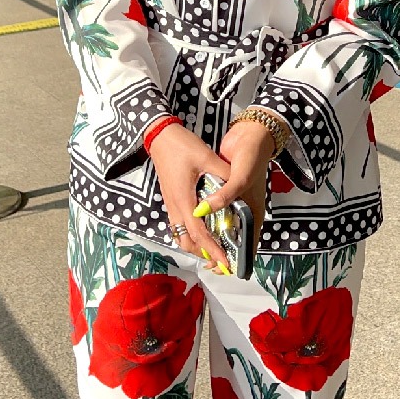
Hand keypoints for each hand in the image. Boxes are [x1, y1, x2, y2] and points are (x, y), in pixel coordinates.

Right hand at [147, 122, 231, 270]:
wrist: (160, 136)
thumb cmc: (181, 145)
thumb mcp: (206, 157)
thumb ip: (223, 174)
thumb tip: (239, 186)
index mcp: (183, 199)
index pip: (199, 233)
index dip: (212, 249)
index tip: (225, 261)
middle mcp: (174, 206)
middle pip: (187, 240)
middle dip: (204, 253)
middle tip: (221, 259)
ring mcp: (170, 204)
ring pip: (181, 235)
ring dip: (196, 245)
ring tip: (213, 248)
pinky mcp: (170, 200)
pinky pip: (178, 225)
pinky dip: (190, 234)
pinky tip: (202, 229)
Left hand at [201, 121, 273, 256]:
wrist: (252, 133)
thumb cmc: (252, 155)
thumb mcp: (240, 177)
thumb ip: (223, 196)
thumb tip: (201, 211)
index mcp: (254, 212)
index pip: (248, 244)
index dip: (237, 258)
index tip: (221, 267)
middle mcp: (245, 210)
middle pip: (233, 239)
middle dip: (219, 251)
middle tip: (205, 261)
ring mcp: (234, 202)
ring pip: (222, 227)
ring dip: (211, 236)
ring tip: (197, 246)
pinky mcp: (224, 192)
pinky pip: (215, 212)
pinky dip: (206, 219)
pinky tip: (193, 222)